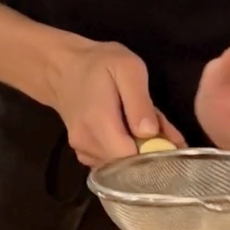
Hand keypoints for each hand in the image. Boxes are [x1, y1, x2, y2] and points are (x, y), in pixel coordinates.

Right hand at [48, 39, 184, 168]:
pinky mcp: (84, 154)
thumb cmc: (99, 64)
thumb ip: (140, 103)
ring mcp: (83, 151)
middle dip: (148, 150)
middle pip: (129, 165)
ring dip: (137, 150)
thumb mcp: (128, 69)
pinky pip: (111, 162)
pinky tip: (127, 131)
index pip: (131, 158)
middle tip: (156, 125)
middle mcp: (87, 144)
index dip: (153, 152)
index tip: (166, 138)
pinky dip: (124, 150)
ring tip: (139, 124)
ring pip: (121, 165)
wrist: (63, 68)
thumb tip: (150, 133)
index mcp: (99, 123)